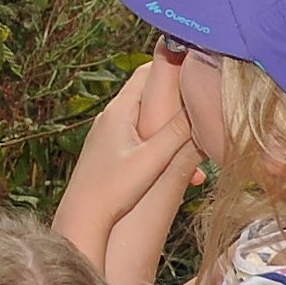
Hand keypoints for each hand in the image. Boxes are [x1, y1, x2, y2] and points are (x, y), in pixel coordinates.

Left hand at [53, 58, 197, 258]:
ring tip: (197, 150)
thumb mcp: (153, 159)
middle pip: (150, 94)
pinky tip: (181, 172)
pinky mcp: (110, 152)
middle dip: (178, 102)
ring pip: (148, 120)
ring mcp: (109, 134)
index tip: (197, 69)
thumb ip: (178, 132)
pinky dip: (161, 147)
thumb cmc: (113, 189)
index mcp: (119, 110)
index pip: (148, 70)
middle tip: (203, 110)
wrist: (82, 219)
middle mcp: (111, 116)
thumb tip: (203, 105)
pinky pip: (141, 139)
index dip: (173, 65)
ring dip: (172, 130)